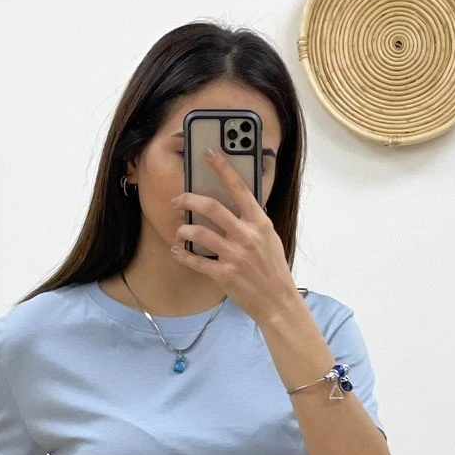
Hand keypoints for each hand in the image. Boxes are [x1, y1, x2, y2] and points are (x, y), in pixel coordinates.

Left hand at [171, 147, 298, 325]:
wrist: (277, 300)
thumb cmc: (272, 268)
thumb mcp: (270, 238)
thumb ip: (254, 220)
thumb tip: (240, 201)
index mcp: (259, 222)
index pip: (239, 188)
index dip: (223, 168)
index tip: (209, 153)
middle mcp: (247, 236)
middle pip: (212, 207)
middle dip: (189, 199)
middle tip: (178, 200)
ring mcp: (235, 256)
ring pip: (200, 234)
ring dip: (184, 230)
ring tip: (180, 230)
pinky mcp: (224, 275)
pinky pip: (197, 262)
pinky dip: (183, 255)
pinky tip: (177, 251)